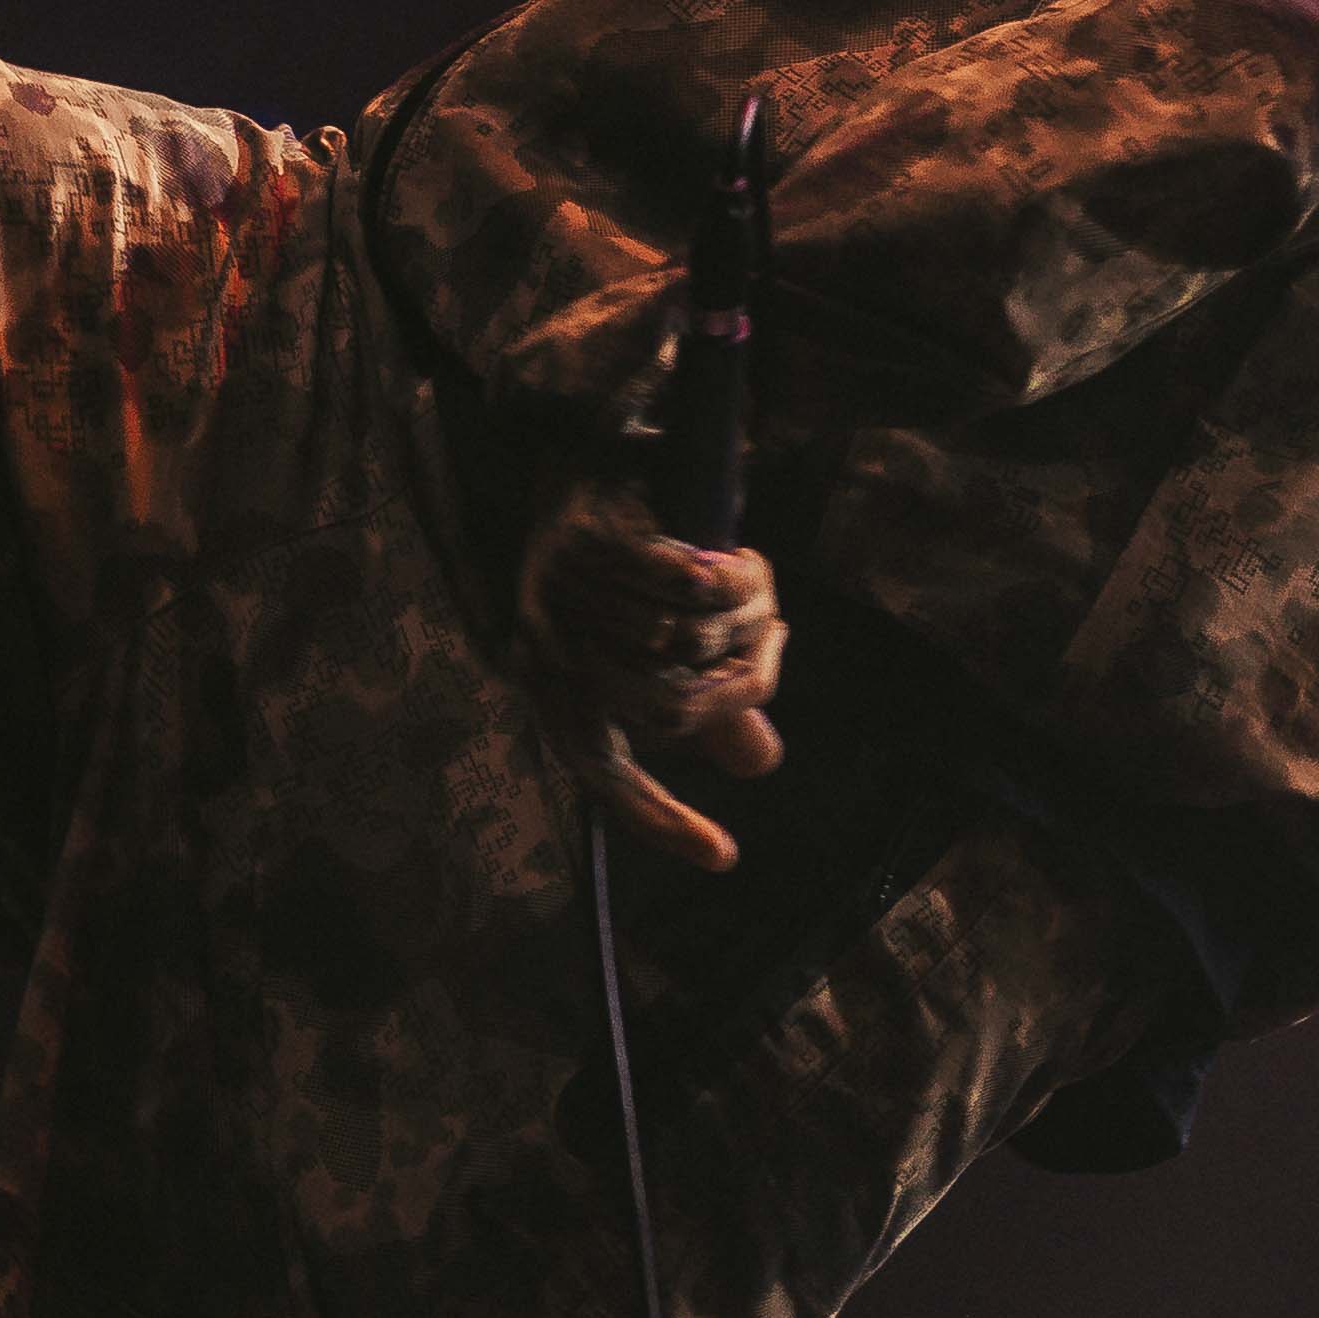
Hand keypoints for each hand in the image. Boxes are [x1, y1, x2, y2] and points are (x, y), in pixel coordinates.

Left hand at [511, 483, 782, 872]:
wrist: (579, 460)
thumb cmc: (614, 567)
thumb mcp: (653, 643)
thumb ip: (706, 702)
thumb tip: (760, 763)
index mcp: (554, 690)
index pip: (605, 780)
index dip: (662, 822)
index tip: (725, 858)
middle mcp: (546, 651)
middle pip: (668, 708)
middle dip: (737, 681)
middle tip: (772, 639)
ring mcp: (562, 595)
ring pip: (680, 642)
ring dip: (737, 615)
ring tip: (755, 586)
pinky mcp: (590, 542)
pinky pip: (677, 583)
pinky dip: (721, 578)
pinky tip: (736, 561)